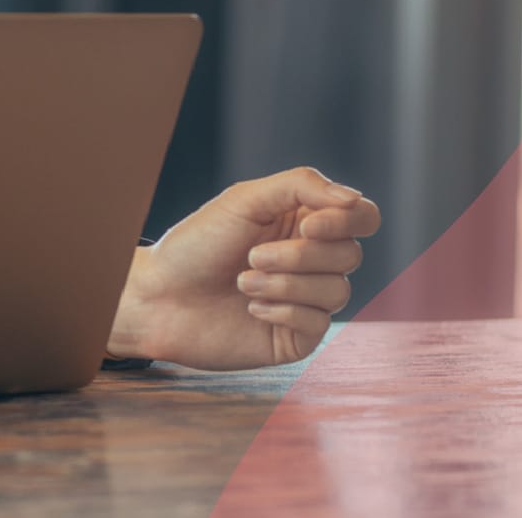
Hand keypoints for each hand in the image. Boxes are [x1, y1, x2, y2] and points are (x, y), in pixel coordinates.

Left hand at [107, 166, 378, 369]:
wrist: (159, 297)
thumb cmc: (197, 244)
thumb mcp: (246, 200)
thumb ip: (302, 186)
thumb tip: (354, 199)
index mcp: (305, 222)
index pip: (362, 217)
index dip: (346, 221)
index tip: (307, 226)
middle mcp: (313, 261)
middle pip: (350, 254)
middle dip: (299, 256)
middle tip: (252, 256)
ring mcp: (308, 300)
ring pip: (338, 290)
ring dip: (285, 284)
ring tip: (242, 281)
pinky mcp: (296, 336)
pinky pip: (319, 323)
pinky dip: (283, 310)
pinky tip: (251, 307)